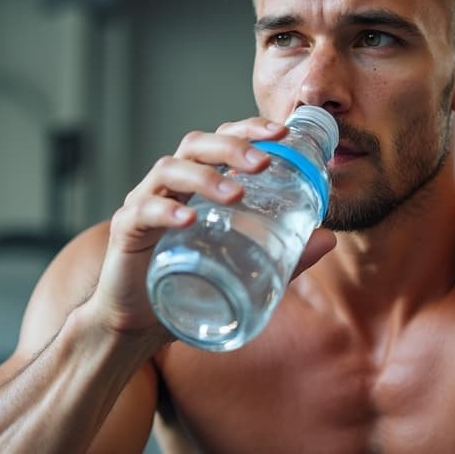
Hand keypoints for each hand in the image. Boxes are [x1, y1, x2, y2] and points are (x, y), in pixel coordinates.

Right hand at [86, 117, 335, 336]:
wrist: (142, 323)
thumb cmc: (193, 284)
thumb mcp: (247, 268)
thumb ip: (286, 255)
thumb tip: (329, 239)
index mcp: (199, 183)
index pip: (222, 140)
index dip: (249, 129)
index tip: (282, 133)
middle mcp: (171, 184)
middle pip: (196, 144)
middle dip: (232, 147)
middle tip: (263, 162)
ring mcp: (145, 202)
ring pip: (169, 169)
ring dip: (205, 176)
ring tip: (235, 193)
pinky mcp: (125, 229)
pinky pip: (142, 209)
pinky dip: (165, 209)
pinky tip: (187, 218)